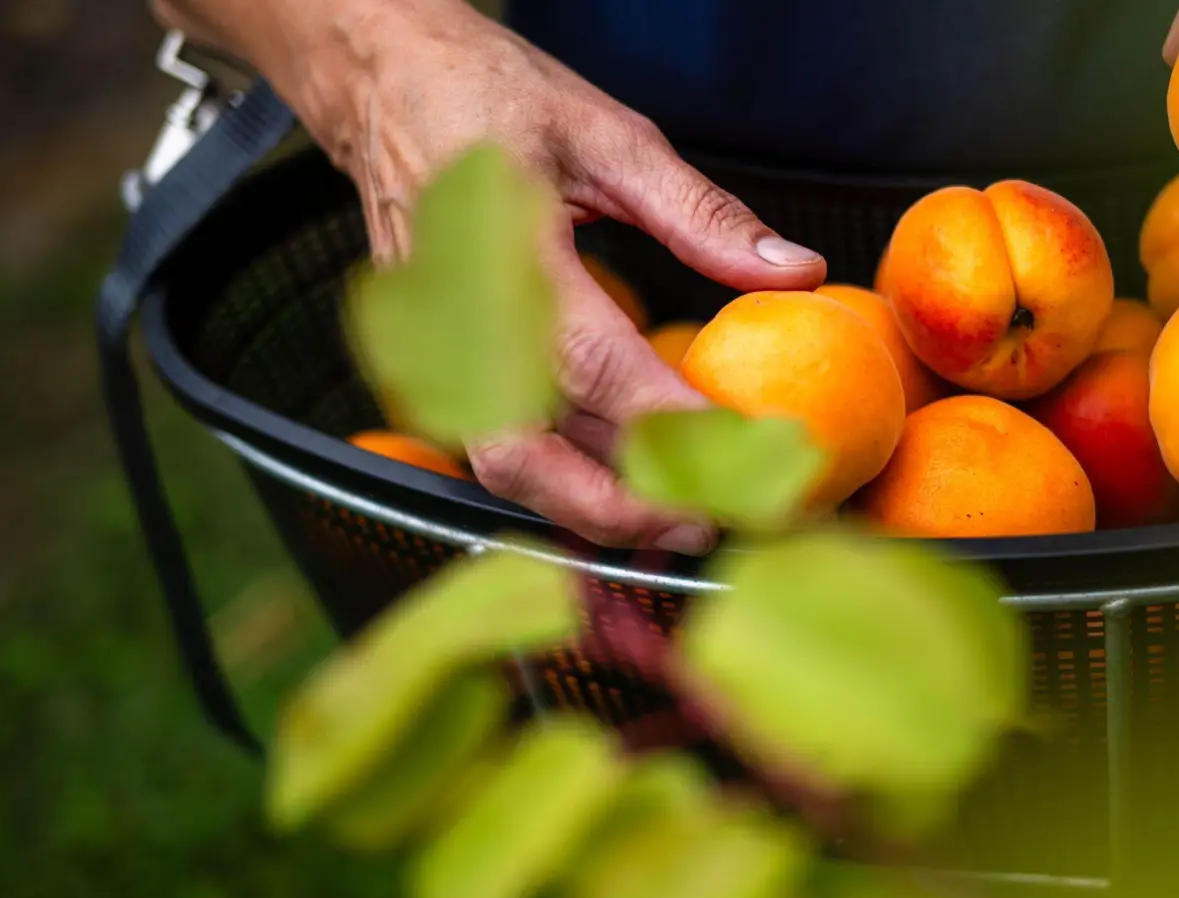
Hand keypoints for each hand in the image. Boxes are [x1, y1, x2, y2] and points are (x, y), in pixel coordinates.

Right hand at [226, 0, 827, 552]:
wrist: (382, 89)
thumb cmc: (490, 100)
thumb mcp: (610, 135)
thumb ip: (702, 215)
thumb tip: (795, 272)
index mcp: (505, 251)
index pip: (594, 364)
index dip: (669, 423)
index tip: (743, 454)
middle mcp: (459, 318)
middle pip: (529, 452)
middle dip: (620, 505)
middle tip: (708, 525)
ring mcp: (435, 350)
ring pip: (507, 466)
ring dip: (589, 510)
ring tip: (675, 527)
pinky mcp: (434, 367)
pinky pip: (495, 446)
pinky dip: (558, 485)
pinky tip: (620, 495)